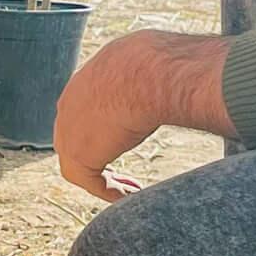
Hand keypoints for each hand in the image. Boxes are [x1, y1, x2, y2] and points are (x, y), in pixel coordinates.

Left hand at [53, 30, 233, 202]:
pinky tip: (134, 194)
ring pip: (79, 162)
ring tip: (132, 190)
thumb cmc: (158, 62)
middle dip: (97, 155)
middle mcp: (70, 103)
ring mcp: (68, 129)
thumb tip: (187, 71)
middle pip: (75, 136)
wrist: (147, 72)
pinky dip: (110, 191)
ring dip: (104, 177)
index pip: (86, 108)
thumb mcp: (153, 61)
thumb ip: (158, 73)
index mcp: (88, 79)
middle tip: (122, 171)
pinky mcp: (77, 154)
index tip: (124, 139)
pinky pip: (91, 181)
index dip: (104, 129)